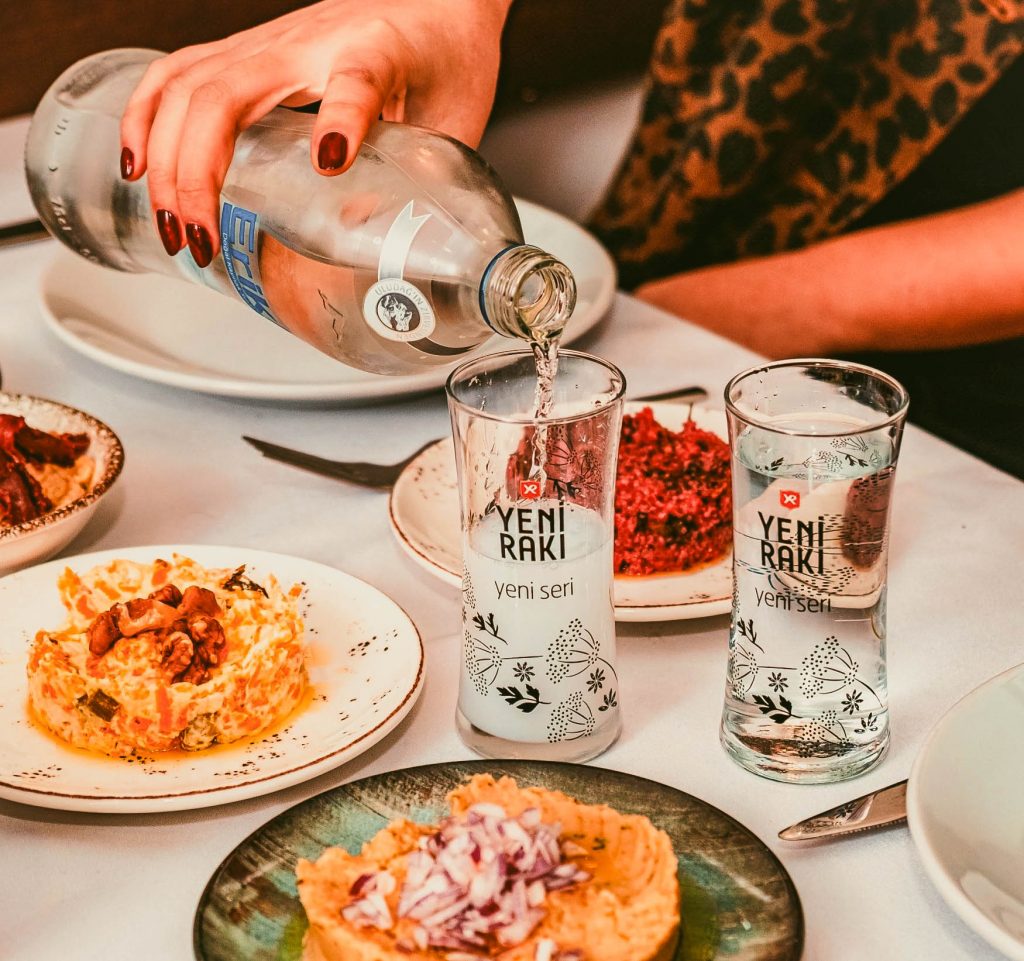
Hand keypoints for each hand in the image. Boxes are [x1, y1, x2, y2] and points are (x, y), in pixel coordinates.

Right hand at [120, 0, 510, 263]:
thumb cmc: (448, 55)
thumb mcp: (453, 123)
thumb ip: (416, 176)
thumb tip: (356, 234)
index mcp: (378, 52)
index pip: (356, 80)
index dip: (341, 116)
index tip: (329, 160)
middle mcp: (310, 40)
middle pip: (225, 94)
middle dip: (197, 177)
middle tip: (201, 242)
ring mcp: (270, 40)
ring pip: (188, 88)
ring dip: (166, 161)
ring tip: (170, 224)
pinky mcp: (248, 48)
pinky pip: (177, 73)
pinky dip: (146, 117)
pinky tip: (138, 163)